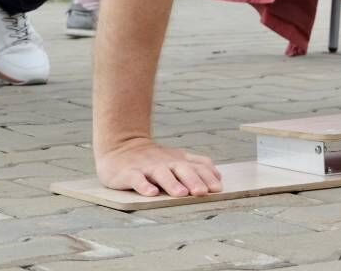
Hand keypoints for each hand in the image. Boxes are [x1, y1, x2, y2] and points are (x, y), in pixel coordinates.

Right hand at [96, 137, 221, 196]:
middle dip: (194, 180)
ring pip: (161, 174)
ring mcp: (148, 167)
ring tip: (181, 194)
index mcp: (179, 160)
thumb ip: (197, 165)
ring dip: (172, 183)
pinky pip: (137, 179)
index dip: (207, 177)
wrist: (121, 146)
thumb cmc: (155, 158)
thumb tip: (218, 177)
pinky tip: (151, 193)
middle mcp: (166, 162)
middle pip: (182, 169)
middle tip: (203, 192)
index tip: (217, 188)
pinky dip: (144, 186)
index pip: (197, 166)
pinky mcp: (129, 173)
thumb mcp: (177, 158)